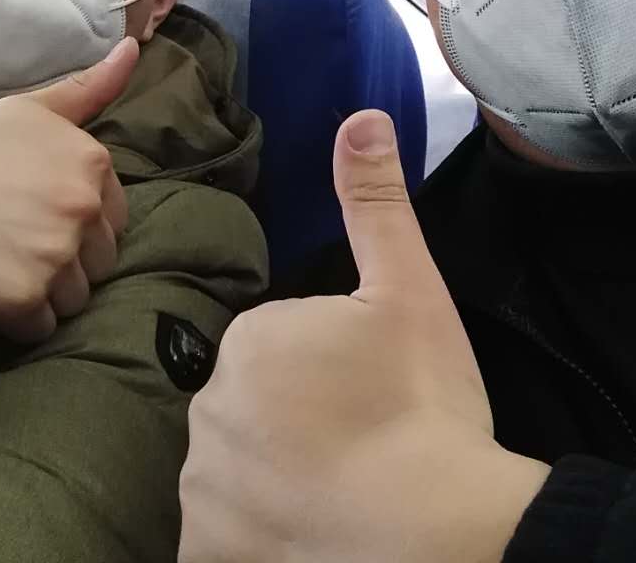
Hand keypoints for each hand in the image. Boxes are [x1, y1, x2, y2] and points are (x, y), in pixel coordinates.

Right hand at [0, 38, 138, 341]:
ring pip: (75, 299)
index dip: (74, 224)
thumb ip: (89, 88)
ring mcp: (54, 256)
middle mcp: (83, 208)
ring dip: (42, 293)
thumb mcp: (28, 108)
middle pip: (99, 262)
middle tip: (8, 240)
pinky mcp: (21, 299)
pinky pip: (41, 329)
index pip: (114, 220)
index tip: (30, 214)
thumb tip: (134, 49)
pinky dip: (14, 321)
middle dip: (62, 259)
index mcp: (92, 164)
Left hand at [179, 110, 549, 562]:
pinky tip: (310, 533)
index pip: (281, 346)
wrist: (432, 534)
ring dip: (276, 479)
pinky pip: (224, 535)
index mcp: (252, 340)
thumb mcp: (411, 292)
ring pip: (237, 470)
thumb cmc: (422, 407)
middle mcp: (208, 411)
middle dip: (297, 422)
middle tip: (365, 445)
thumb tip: (361, 117)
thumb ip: (376, 204)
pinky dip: (255, 536)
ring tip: (344, 496)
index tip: (374, 395)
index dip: (331, 370)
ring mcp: (203, 490)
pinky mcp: (205, 553)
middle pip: (254, 407)